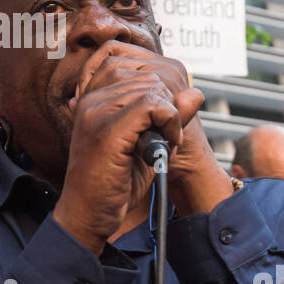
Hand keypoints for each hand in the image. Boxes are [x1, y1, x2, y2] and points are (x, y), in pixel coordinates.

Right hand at [68, 41, 227, 214]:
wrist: (89, 216)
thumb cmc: (113, 184)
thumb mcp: (146, 143)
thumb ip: (167, 115)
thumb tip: (195, 92)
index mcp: (93, 98)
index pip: (134, 67)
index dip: (159, 92)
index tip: (161, 123)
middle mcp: (91, 99)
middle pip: (147, 76)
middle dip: (167, 105)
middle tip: (164, 137)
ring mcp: (96, 111)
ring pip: (152, 88)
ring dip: (169, 115)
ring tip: (161, 143)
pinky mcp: (107, 129)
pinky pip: (152, 105)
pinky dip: (169, 122)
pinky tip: (165, 143)